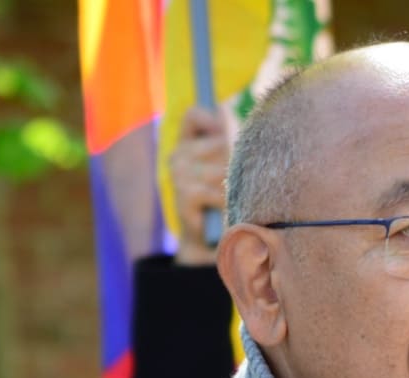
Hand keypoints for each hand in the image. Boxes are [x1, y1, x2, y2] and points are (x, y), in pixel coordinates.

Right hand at [167, 105, 228, 265]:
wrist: (208, 237)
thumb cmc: (221, 196)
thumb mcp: (224, 161)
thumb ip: (222, 135)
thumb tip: (221, 109)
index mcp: (186, 143)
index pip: (194, 115)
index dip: (211, 120)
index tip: (223, 132)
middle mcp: (177, 155)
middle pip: (219, 143)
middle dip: (231, 162)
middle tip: (227, 180)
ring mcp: (178, 175)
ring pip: (220, 169)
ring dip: (231, 185)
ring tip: (225, 196)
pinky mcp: (184, 194)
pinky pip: (216, 191)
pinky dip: (225, 202)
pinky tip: (221, 209)